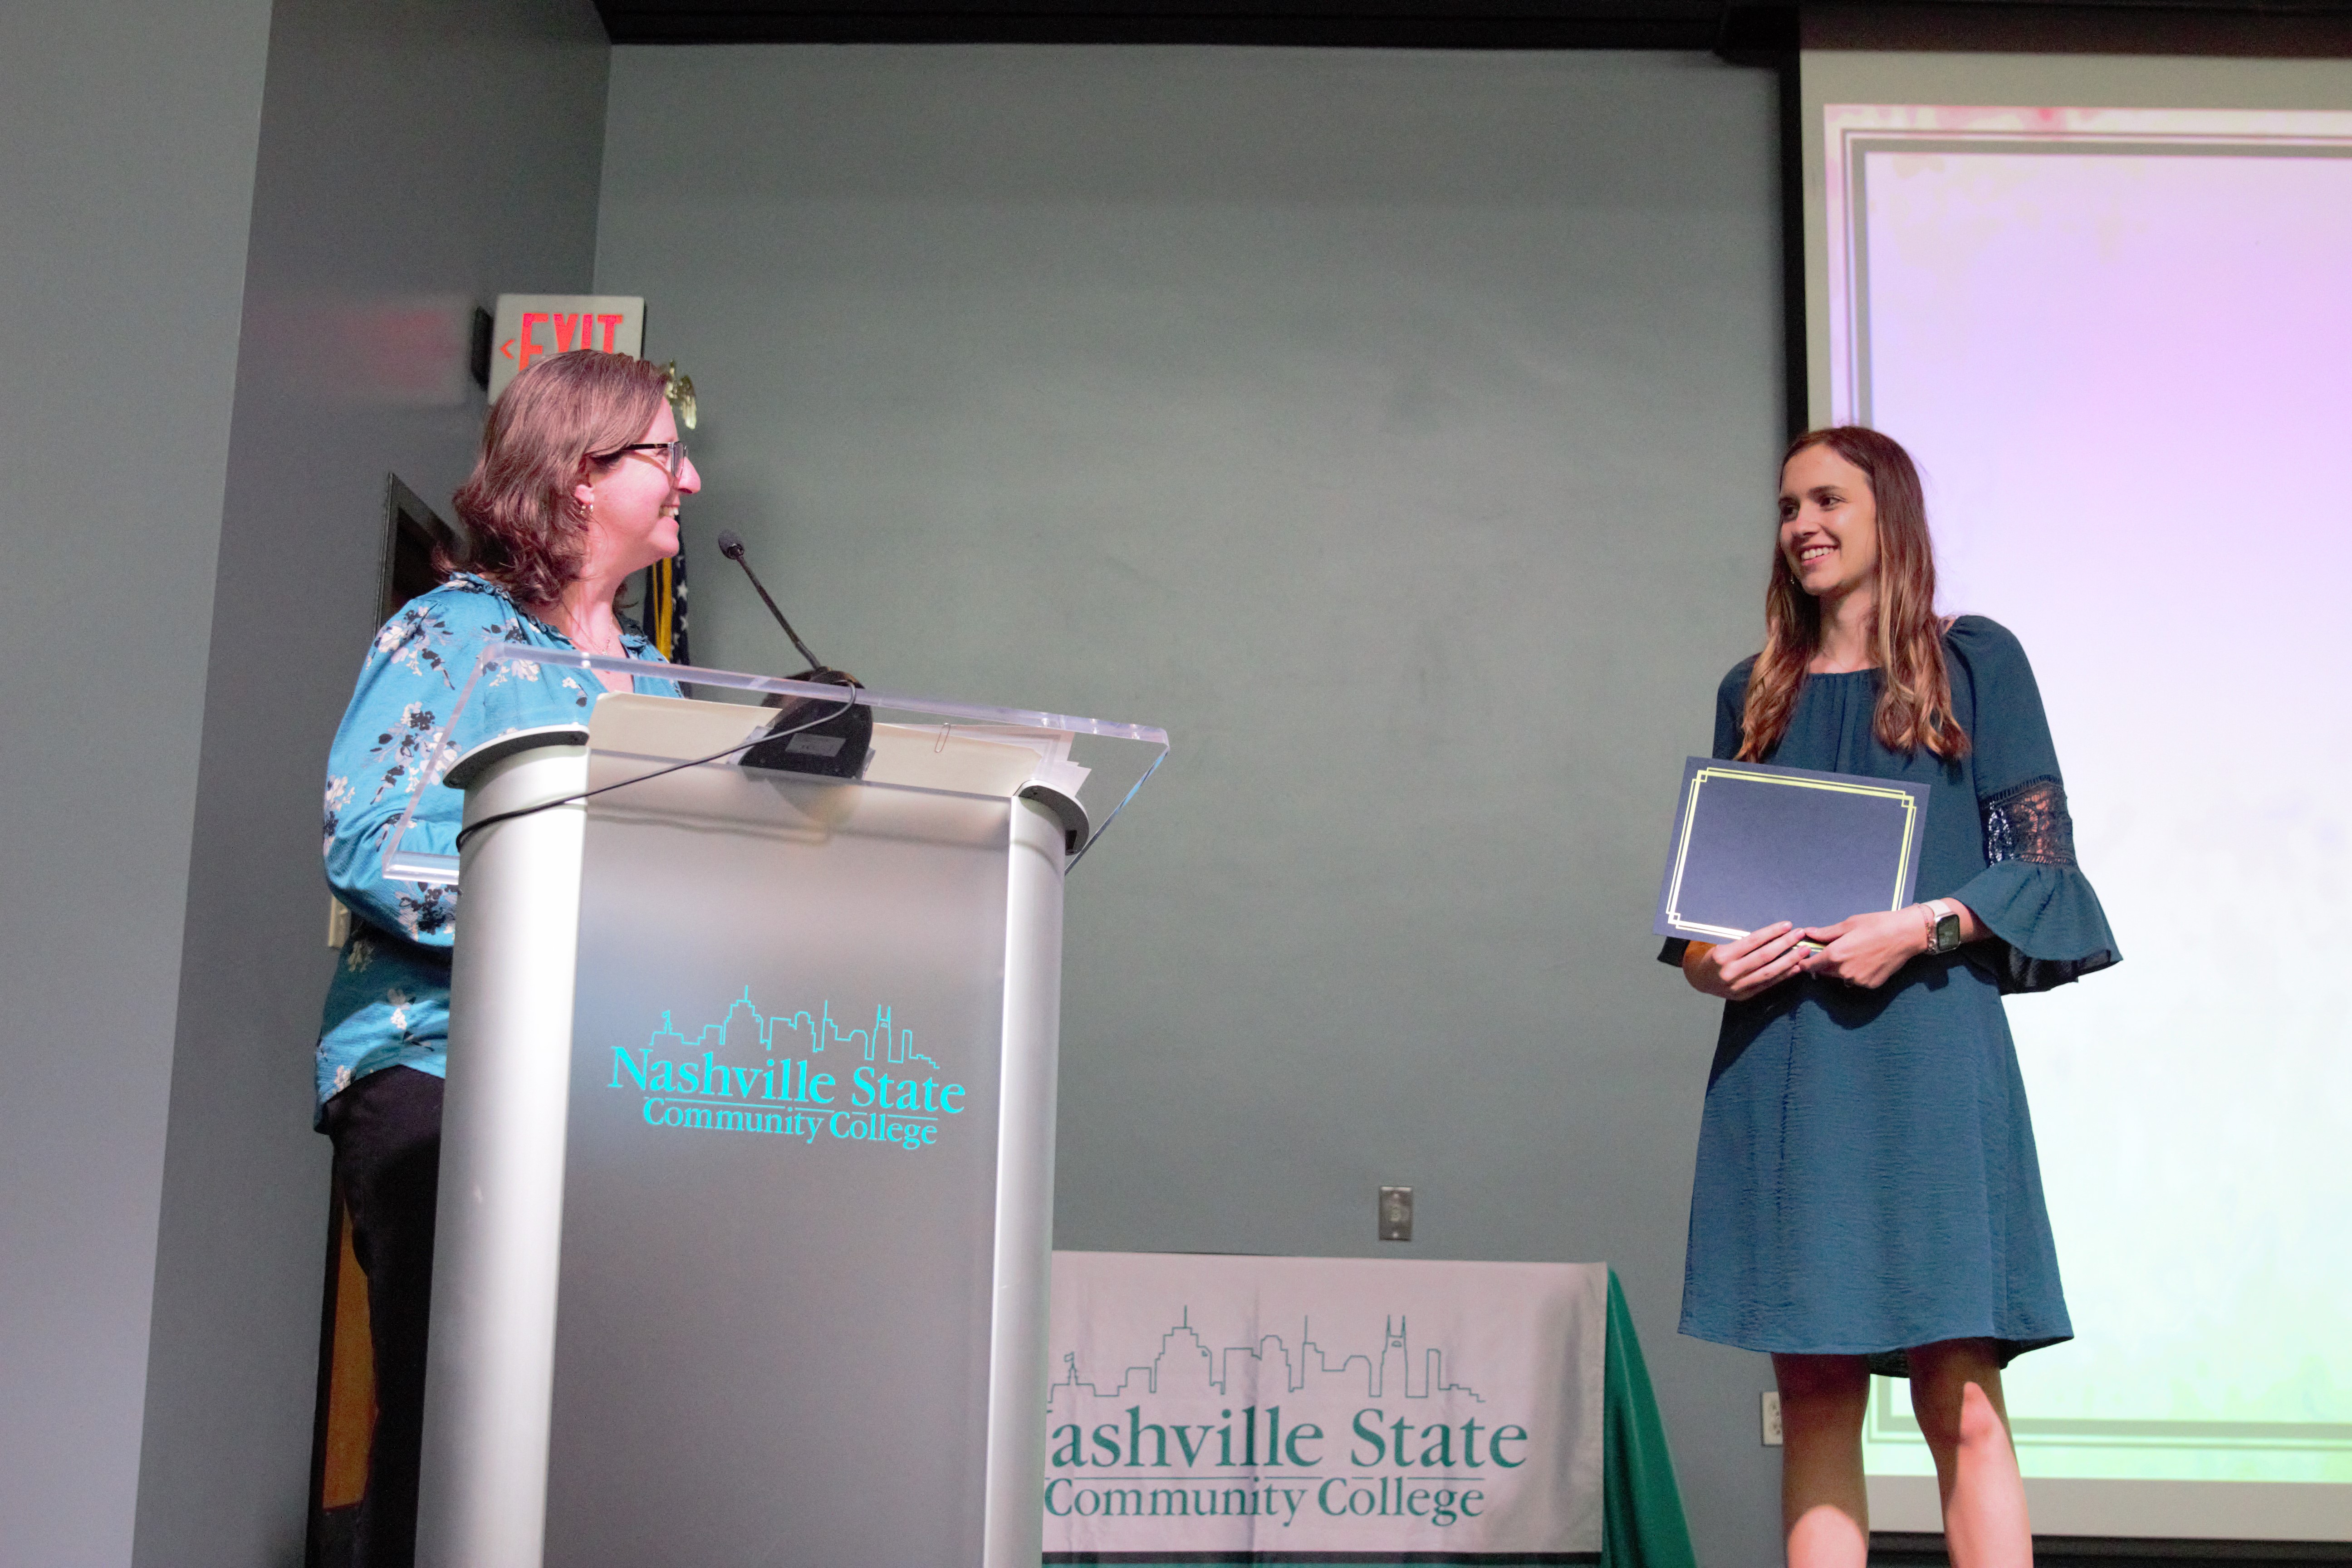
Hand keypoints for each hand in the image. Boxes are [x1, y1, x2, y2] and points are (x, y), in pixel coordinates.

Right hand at [1683, 921, 1808, 1001]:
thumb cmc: (1710, 955)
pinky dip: (1783, 976)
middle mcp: (1730, 972)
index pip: (1752, 941)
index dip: (1771, 932)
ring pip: (1769, 972)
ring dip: (1789, 961)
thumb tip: (1770, 932)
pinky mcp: (1744, 995)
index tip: (1787, 925)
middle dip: (1785, 944)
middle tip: (1800, 935)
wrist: (1698, 978)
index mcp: (1722, 955)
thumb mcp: (1719, 942)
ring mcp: (1737, 986)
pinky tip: (1796, 967)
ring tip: (1803, 951)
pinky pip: (1768, 984)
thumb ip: (1741, 940)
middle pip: (1764, 957)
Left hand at [1797, 908, 1925, 989]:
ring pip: (1840, 977)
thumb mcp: (1848, 924)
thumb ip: (1826, 933)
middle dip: (1823, 964)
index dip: (1805, 963)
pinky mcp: (1870, 985)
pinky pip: (1856, 981)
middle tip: (1832, 951)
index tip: (1805, 959)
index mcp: (1835, 955)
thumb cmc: (1877, 925)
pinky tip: (1866, 961)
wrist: (1906, 935)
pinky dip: (1856, 974)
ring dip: (1840, 969)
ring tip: (1853, 953)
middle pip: (1824, 973)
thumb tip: (1808, 933)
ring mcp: (1858, 981)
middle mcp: (1844, 972)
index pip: (1810, 966)